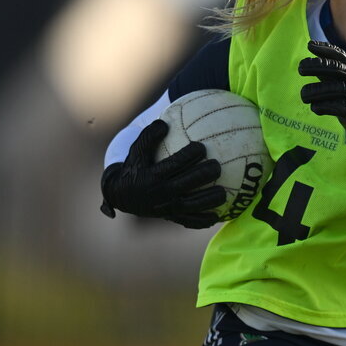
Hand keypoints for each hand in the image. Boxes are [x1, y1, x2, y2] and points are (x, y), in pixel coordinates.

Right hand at [100, 119, 225, 228]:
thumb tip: (164, 123)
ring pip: (192, 206)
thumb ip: (148, 136)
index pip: (175, 164)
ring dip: (209, 200)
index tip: (201, 147)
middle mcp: (161, 193)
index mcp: (153, 176)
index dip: (189, 155)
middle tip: (217, 166)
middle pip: (187, 184)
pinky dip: (203, 221)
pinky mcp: (172, 218)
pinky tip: (217, 216)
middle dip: (204, 175)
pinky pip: (189, 222)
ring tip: (224, 192)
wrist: (122, 195)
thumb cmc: (135, 167)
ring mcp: (167, 208)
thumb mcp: (136, 151)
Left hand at [298, 40, 345, 169]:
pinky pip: (339, 107)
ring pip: (338, 88)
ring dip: (317, 90)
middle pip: (339, 69)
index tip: (310, 46)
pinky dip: (323, 106)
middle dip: (318, 65)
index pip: (342, 57)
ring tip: (304, 95)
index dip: (326, 49)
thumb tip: (310, 64)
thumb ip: (331, 76)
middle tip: (300, 68)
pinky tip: (315, 108)